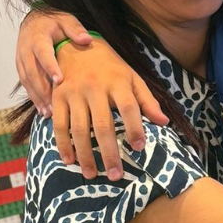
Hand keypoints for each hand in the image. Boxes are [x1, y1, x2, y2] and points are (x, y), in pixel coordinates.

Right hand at [15, 9, 95, 114]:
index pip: (43, 54)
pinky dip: (34, 98)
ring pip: (27, 81)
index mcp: (38, 38)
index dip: (50, 67)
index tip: (59, 81)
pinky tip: (43, 111)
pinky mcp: (21, 68)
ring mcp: (21, 60)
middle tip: (55, 106)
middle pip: (33, 73)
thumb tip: (86, 39)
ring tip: (48, 113)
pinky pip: (26, 85)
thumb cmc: (53, 21)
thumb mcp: (66, 20)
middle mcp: (26, 50)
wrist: (34, 21)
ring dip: (37, 98)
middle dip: (42, 90)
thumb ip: (75, 29)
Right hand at [51, 40, 167, 179]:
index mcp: (117, 83)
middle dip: (109, 152)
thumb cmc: (110, 68)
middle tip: (116, 175)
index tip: (139, 147)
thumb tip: (164, 122)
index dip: (135, 128)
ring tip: (92, 175)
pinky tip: (69, 161)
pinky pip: (59, 125)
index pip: (129, 107)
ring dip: (85, 155)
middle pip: (103, 124)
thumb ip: (147, 101)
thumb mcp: (132, 79)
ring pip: (79, 129)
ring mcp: (74, 93)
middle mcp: (95, 88)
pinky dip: (63, 145)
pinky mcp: (57, 97)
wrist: (76, 46)